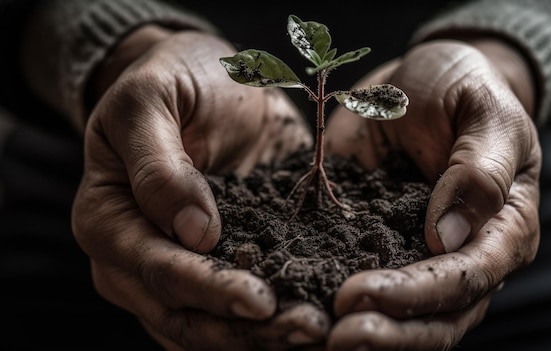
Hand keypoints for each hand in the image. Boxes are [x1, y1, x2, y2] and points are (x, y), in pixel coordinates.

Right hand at [71, 26, 324, 349]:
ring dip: (260, 338)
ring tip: (314, 332)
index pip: (157, 268)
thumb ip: (159, 165)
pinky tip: (307, 324)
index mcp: (108, 219)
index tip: (261, 300)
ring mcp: (174, 269)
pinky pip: (234, 312)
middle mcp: (134, 259)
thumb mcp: (150, 101)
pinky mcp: (215, 266)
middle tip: (306, 328)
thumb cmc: (170, 81)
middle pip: (183, 315)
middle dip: (244, 330)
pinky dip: (266, 326)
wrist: (201, 78)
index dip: (208, 288)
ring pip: (209, 328)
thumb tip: (193, 233)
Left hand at [325, 39, 540, 349]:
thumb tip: (444, 239)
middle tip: (335, 336)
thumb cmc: (466, 89)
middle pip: (437, 317)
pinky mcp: (374, 244)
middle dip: (388, 330)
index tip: (359, 294)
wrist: (424, 81)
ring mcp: (417, 256)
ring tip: (314, 335)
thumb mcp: (485, 113)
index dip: (416, 294)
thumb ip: (478, 171)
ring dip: (363, 332)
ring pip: (402, 317)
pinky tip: (299, 308)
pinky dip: (331, 297)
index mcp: (503, 229)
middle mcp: (464, 256)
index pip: (467, 277)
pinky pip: (360, 281)